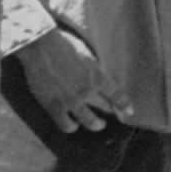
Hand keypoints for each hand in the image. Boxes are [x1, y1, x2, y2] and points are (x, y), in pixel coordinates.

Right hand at [13, 29, 131, 132]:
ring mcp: (71, 101)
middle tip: (111, 112)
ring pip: (89, 121)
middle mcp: (88, 91)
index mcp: (98, 76)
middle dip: (110, 110)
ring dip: (96, 124)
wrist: (42, 48)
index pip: (117, 95)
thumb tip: (99, 78)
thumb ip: (95, 70)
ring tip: (98, 125)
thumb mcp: (88, 55)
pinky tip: (73, 125)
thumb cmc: (65, 45)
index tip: (129, 111)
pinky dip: (71, 126)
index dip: (124, 104)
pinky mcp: (54, 106)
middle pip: (105, 106)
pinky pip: (66, 125)